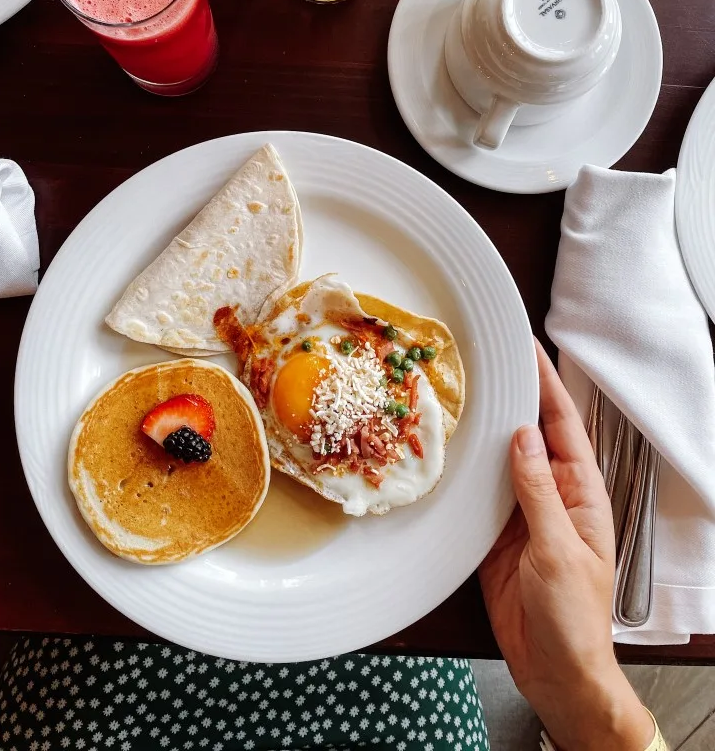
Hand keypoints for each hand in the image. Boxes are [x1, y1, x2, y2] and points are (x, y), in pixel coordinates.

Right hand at [479, 340, 654, 750]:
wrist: (556, 672)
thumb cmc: (574, 617)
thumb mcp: (559, 549)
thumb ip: (539, 491)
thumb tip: (524, 435)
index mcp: (579, 492)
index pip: (563, 425)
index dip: (546, 385)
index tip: (528, 348)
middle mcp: (550, 494)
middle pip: (528, 435)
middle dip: (509, 397)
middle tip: (481, 361)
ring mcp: (520, 515)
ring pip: (498, 461)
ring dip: (480, 432)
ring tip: (454, 395)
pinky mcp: (494, 537)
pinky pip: (476, 496)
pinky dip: (461, 473)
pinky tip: (441, 452)